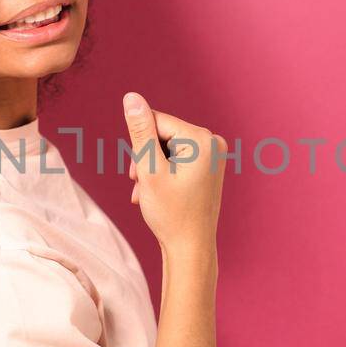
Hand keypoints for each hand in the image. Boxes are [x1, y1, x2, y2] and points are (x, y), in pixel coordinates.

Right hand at [121, 92, 225, 251]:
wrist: (191, 248)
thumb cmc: (171, 213)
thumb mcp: (149, 169)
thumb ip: (140, 131)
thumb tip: (132, 97)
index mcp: (202, 139)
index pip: (156, 122)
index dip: (141, 146)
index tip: (140, 173)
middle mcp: (213, 142)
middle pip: (162, 134)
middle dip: (146, 158)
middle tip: (141, 185)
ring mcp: (214, 155)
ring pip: (167, 148)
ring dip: (152, 168)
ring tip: (147, 192)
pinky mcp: (209, 166)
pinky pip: (179, 158)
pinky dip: (164, 173)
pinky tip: (157, 193)